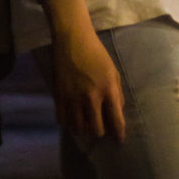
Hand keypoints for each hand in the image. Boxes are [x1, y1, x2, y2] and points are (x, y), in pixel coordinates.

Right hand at [52, 27, 125, 142]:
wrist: (73, 39)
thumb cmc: (97, 53)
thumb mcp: (113, 71)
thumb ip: (117, 94)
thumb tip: (117, 114)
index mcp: (108, 88)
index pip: (116, 120)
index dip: (119, 134)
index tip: (119, 140)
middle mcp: (91, 96)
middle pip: (96, 130)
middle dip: (99, 131)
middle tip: (99, 125)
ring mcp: (73, 97)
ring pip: (78, 129)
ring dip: (82, 128)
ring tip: (84, 121)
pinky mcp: (59, 96)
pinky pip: (62, 121)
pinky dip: (67, 122)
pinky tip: (71, 116)